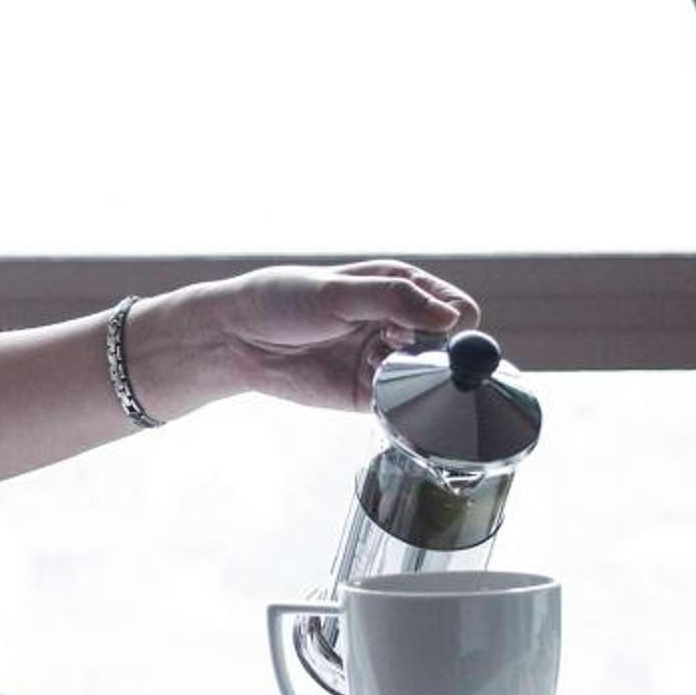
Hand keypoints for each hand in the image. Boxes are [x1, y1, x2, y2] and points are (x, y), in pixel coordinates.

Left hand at [216, 259, 481, 412]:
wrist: (239, 339)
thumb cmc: (285, 300)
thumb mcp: (338, 292)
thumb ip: (394, 300)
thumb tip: (450, 319)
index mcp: (402, 287)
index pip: (456, 309)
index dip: (450, 324)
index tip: (423, 329)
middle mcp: (402, 324)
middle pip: (450, 349)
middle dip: (432, 354)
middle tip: (394, 348)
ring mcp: (388, 362)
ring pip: (429, 381)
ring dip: (410, 378)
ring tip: (371, 364)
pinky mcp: (371, 396)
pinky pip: (402, 407)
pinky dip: (397, 403)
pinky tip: (369, 386)